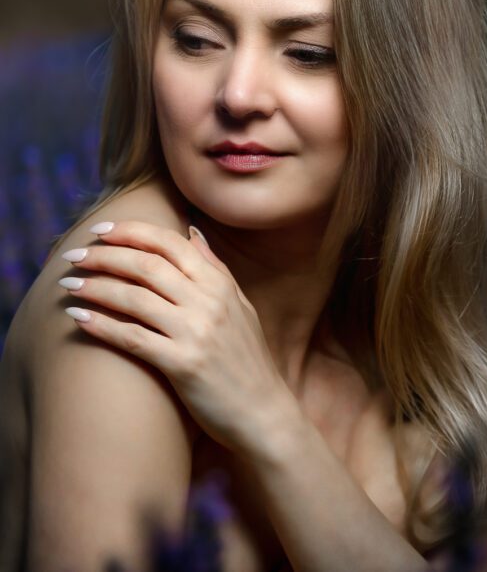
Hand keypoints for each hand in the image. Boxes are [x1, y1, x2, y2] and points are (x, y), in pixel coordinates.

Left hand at [57, 219, 293, 453]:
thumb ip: (216, 268)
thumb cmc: (247, 358)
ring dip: (95, 287)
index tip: (101, 230)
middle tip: (74, 256)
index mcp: (220, 284)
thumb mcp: (240, 305)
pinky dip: (102, 325)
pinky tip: (78, 318)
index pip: (171, 244)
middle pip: (147, 265)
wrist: (262, 411)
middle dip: (104, 256)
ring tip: (68, 284)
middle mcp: (208, 302)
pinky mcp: (183, 364)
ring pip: (134, 297)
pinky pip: (133, 338)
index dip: (132, 231)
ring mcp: (196, 333)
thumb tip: (191, 231)